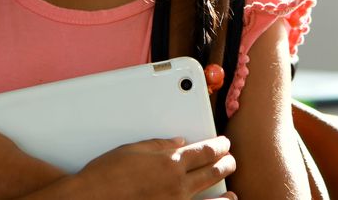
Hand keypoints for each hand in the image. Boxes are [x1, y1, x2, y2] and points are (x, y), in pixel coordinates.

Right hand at [72, 136, 235, 199]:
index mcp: (170, 162)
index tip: (223, 144)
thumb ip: (159, 145)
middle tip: (230, 160)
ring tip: (231, 193)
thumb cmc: (105, 176)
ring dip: (225, 196)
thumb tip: (178, 142)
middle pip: (212, 172)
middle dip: (225, 164)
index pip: (205, 151)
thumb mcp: (132, 150)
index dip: (218, 146)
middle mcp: (177, 185)